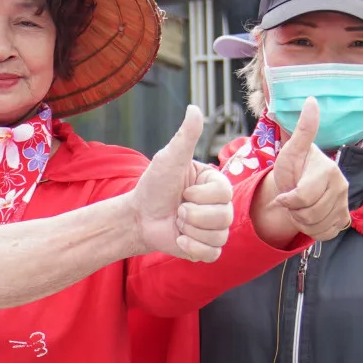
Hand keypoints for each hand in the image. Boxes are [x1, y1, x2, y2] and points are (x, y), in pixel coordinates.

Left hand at [130, 106, 235, 261]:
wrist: (139, 216)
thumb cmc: (154, 185)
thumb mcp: (169, 159)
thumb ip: (186, 136)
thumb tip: (195, 108)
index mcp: (216, 183)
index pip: (223, 194)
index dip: (199, 196)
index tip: (183, 192)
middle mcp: (220, 205)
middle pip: (224, 217)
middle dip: (191, 215)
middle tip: (177, 208)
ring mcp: (215, 227)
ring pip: (219, 236)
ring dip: (189, 230)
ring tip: (177, 222)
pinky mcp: (207, 248)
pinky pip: (213, 253)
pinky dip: (193, 248)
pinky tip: (179, 239)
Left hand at [253, 98, 349, 246]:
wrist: (297, 185)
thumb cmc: (292, 167)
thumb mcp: (292, 149)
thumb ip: (304, 129)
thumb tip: (312, 100)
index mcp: (329, 171)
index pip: (302, 198)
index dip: (287, 199)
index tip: (284, 192)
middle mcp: (342, 187)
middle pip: (309, 214)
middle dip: (293, 210)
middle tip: (292, 199)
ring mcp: (344, 204)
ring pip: (316, 226)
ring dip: (301, 221)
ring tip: (299, 207)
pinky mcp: (343, 219)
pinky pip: (325, 234)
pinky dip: (312, 230)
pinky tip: (309, 216)